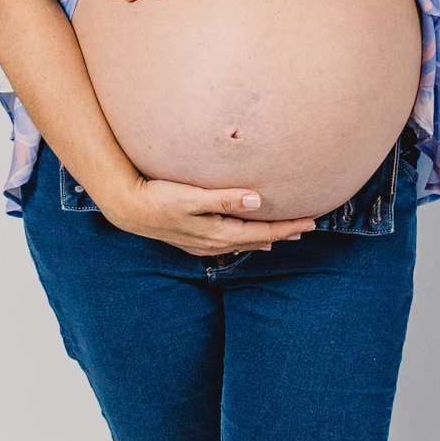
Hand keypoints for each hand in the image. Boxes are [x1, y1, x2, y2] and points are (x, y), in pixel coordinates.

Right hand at [102, 174, 314, 256]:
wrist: (128, 208)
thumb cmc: (159, 197)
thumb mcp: (192, 197)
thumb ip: (225, 199)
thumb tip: (257, 201)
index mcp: (219, 232)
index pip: (263, 231)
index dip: (288, 226)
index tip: (312, 221)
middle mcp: (214, 242)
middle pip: (257, 239)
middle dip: (283, 233)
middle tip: (307, 227)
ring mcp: (203, 243)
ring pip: (242, 243)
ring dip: (264, 238)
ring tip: (283, 235)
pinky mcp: (193, 239)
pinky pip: (228, 243)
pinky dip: (244, 240)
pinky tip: (246, 238)